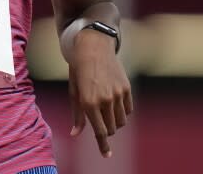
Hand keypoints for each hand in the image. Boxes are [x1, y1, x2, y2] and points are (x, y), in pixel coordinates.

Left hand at [68, 29, 132, 157]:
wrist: (93, 48)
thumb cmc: (79, 71)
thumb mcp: (74, 92)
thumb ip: (77, 115)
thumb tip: (75, 134)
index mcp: (89, 102)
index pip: (99, 132)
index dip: (103, 146)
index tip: (106, 155)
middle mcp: (105, 100)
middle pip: (111, 129)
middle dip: (106, 130)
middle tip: (99, 121)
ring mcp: (117, 94)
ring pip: (120, 121)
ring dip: (114, 122)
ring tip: (106, 111)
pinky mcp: (126, 88)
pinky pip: (128, 110)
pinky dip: (122, 112)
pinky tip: (114, 102)